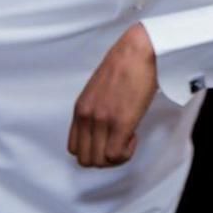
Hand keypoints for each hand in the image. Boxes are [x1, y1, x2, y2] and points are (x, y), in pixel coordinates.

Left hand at [68, 23, 157, 167]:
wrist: (138, 51)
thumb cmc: (124, 65)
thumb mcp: (98, 90)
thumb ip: (95, 109)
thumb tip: (101, 127)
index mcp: (80, 109)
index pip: (74, 148)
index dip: (93, 150)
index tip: (109, 139)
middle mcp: (86, 117)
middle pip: (86, 159)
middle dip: (104, 158)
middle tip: (120, 142)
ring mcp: (102, 120)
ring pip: (100, 161)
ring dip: (116, 156)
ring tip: (128, 137)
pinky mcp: (120, 122)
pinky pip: (116, 155)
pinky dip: (126, 153)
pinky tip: (134, 135)